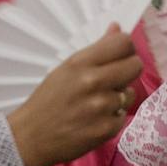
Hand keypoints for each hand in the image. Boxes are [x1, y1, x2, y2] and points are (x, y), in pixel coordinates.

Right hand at [6, 24, 143, 165]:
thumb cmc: (47, 100)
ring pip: (130, 93)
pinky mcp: (106, 129)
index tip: (120, 55)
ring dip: (118, 97)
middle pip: (135, 65)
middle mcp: (93, 82)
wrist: (31, 136)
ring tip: (97, 103)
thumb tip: (117, 28)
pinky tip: (95, 119)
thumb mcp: (66, 68)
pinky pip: (123, 116)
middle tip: (115, 78)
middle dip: (128, 70)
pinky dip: (112, 118)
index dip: (126, 48)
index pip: (123, 43)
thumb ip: (96, 50)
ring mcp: (101, 107)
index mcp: (80, 63)